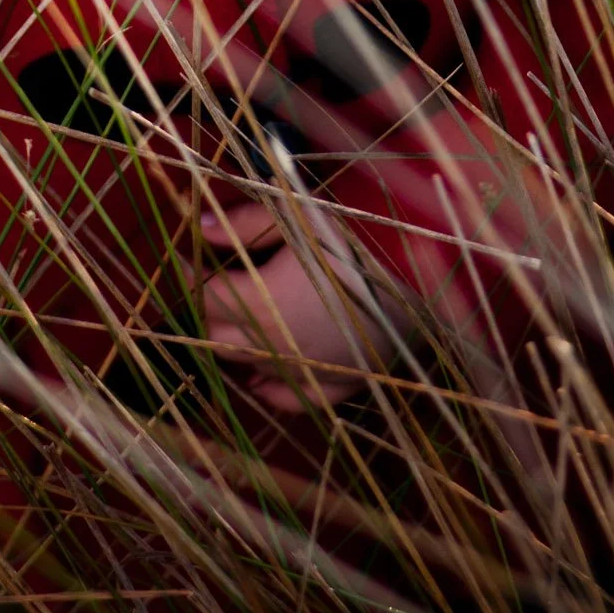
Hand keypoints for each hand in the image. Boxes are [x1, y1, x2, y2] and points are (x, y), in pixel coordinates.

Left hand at [200, 198, 388, 413]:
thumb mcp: (298, 214)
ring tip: (241, 321)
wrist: (419, 281)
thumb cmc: (354, 240)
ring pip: (248, 368)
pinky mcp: (335, 387)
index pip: (204, 297)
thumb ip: (246, 220)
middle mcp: (272, 345)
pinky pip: (290, 399)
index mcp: (257, 302)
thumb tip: (200, 226)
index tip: (197, 261)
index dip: (194, 277)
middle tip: (218, 287)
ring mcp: (303, 372)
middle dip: (211, 312)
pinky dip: (272, 387)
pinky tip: (267, 374)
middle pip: (218, 337)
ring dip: (237, 346)